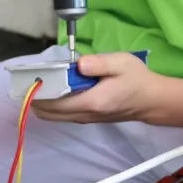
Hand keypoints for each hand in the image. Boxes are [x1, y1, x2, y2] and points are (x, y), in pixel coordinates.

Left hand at [31, 53, 161, 124]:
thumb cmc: (136, 79)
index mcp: (91, 102)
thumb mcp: (121, 63)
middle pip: (48, 113)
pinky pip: (63, 114)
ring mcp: (85, 119)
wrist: (151, 100)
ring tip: (43, 80)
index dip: (39, 92)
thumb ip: (99, 63)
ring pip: (54, 116)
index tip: (32, 76)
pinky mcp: (87, 118)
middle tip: (34, 77)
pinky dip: (54, 104)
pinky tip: (57, 87)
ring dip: (44, 101)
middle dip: (36, 97)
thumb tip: (78, 63)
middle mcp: (84, 115)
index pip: (54, 103)